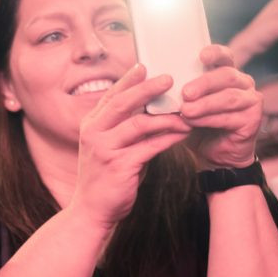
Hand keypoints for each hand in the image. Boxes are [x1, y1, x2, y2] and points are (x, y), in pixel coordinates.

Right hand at [71, 64, 190, 229]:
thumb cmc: (104, 177)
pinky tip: (182, 133)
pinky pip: (149, 147)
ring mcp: (104, 150)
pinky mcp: (119, 166)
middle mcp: (94, 133)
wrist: (91, 210)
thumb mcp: (109, 147)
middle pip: (121, 103)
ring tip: (186, 111)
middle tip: (168, 78)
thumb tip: (152, 112)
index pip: (110, 96)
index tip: (144, 65)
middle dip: (146, 88)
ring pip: (138, 124)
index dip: (128, 80)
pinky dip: (168, 138)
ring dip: (165, 116)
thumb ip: (125, 129)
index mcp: (91, 125)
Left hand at [181, 45, 262, 168]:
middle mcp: (242, 83)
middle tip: (185, 93)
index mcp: (225, 74)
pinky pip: (230, 117)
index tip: (201, 56)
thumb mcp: (184, 105)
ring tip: (186, 111)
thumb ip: (177, 92)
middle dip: (205, 83)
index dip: (215, 53)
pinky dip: (209, 120)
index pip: (224, 57)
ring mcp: (250, 101)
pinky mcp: (252, 120)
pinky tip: (192, 123)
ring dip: (205, 104)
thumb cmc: (196, 124)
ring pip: (229, 97)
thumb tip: (155, 80)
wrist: (211, 153)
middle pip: (227, 75)